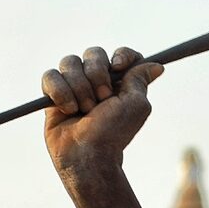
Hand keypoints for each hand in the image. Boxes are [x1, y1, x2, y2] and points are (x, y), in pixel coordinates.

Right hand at [41, 47, 163, 170]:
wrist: (87, 154)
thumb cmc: (114, 132)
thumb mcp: (136, 105)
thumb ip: (141, 79)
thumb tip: (158, 65)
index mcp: (120, 82)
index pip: (122, 54)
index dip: (121, 55)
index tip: (118, 66)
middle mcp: (97, 81)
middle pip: (93, 53)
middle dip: (97, 75)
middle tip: (101, 99)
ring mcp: (73, 85)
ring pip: (69, 62)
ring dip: (79, 87)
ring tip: (83, 110)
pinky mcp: (53, 94)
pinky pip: (50, 76)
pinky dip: (60, 92)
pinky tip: (68, 110)